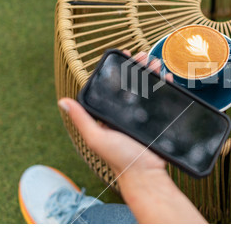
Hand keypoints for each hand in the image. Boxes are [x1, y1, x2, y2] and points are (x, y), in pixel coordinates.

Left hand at [58, 51, 169, 180]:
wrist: (146, 174)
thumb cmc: (119, 158)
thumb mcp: (97, 137)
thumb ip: (82, 119)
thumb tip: (62, 101)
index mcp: (109, 114)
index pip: (113, 85)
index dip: (120, 69)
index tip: (126, 56)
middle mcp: (125, 113)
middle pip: (133, 83)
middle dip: (139, 67)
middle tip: (146, 56)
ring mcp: (143, 116)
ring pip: (148, 88)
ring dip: (152, 73)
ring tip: (157, 63)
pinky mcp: (157, 120)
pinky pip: (161, 99)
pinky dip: (164, 87)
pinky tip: (167, 78)